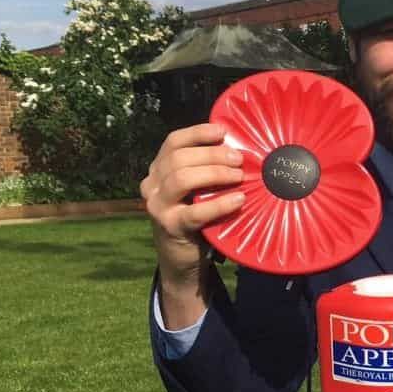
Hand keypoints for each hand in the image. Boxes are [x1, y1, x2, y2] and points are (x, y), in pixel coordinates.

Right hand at [140, 123, 245, 325]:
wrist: (182, 259)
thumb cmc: (196, 218)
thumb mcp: (196, 191)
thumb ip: (205, 170)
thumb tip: (238, 148)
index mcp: (158, 170)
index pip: (173, 142)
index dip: (198, 133)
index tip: (223, 131)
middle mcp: (152, 184)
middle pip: (180, 158)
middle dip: (213, 154)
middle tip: (240, 160)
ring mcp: (157, 206)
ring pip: (182, 178)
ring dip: (215, 174)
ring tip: (239, 177)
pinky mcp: (170, 226)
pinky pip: (195, 212)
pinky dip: (219, 204)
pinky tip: (238, 201)